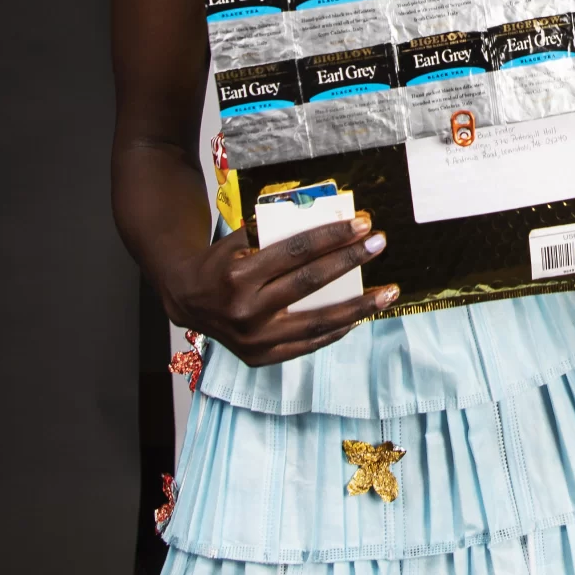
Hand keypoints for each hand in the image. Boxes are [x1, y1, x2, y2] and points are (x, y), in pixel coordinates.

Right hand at [160, 210, 395, 365]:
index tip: (361, 224)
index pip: (295, 251)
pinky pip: (307, 345)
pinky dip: (335, 330)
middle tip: (379, 244)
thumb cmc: (220, 262)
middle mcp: (246, 309)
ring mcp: (254, 339)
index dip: (331, 236)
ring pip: (316, 322)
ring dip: (358, 306)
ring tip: (388, 292)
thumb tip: (325, 216)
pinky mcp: (260, 357)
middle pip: (310, 282)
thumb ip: (274, 231)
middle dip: (349, 260)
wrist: (187, 298)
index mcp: (238, 275)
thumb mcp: (237, 239)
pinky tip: (359, 316)